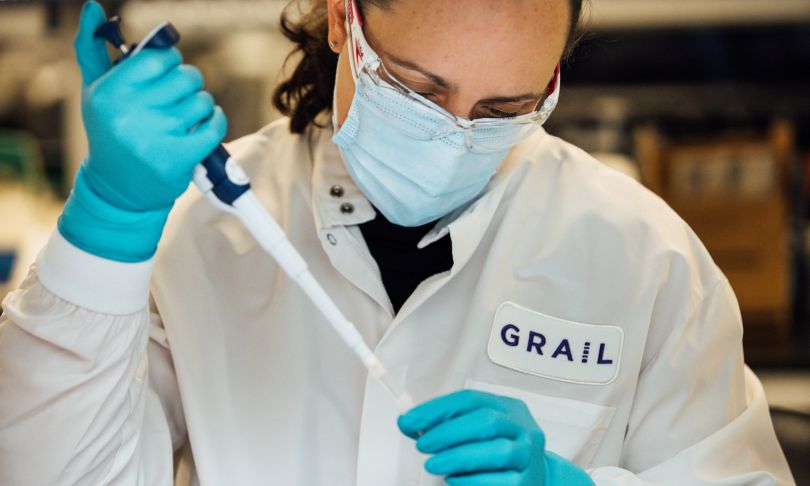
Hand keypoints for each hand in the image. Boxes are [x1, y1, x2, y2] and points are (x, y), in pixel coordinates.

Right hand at [58, 0, 226, 261]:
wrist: (119, 189)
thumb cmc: (110, 132)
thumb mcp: (96, 92)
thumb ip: (93, 49)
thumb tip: (92, 6)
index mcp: (110, 92)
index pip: (159, 57)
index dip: (169, 64)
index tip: (164, 76)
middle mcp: (130, 113)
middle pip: (187, 76)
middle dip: (188, 85)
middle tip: (176, 100)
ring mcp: (156, 136)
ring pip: (202, 100)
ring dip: (200, 107)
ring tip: (183, 119)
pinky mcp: (180, 157)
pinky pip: (214, 125)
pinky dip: (214, 122)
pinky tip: (203, 128)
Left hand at [397, 390, 594, 485]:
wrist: (537, 477)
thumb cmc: (498, 450)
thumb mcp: (478, 429)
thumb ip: (449, 423)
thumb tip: (410, 423)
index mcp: (508, 407)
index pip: (471, 400)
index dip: (438, 409)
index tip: (410, 421)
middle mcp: (523, 428)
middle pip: (487, 422)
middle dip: (448, 432)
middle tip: (421, 444)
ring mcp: (529, 456)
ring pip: (497, 452)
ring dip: (458, 457)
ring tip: (432, 464)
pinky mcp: (527, 482)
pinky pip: (500, 482)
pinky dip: (472, 480)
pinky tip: (452, 479)